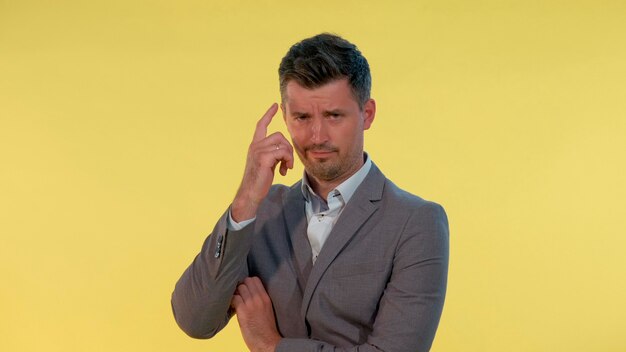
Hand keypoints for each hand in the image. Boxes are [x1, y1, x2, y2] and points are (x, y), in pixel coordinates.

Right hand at [231, 103, 293, 221]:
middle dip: (289, 148)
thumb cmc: (259, 181)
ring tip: (286, 168)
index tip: (275, 106)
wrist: (250, 194)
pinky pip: (283, 152)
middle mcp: (255, 146)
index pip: (261, 125)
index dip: (268, 114)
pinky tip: (283, 171)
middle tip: (288, 163)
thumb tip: (285, 150)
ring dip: (289, 156)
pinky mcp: (263, 158)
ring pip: (283, 144)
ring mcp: (258, 151)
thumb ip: (273, 154)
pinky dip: (287, 161)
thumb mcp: (267, 164)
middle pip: (280, 135)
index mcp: (255, 145)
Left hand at [231, 277, 280, 351]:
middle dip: (240, 286)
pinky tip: (232, 307)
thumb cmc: (266, 329)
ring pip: (239, 288)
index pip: (255, 279)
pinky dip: (231, 301)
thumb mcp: (267, 310)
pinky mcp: (243, 311)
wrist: (267, 341)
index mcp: (266, 297)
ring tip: (235, 301)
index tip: (244, 289)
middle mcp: (259, 298)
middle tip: (238, 294)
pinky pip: (234, 298)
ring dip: (235, 293)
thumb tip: (248, 294)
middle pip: (246, 281)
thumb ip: (260, 300)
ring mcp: (251, 304)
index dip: (247, 282)